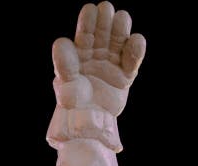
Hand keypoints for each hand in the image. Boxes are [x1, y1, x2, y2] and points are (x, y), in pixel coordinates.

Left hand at [47, 2, 145, 150]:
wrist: (87, 123)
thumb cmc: (72, 103)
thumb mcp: (64, 83)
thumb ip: (64, 63)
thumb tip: (61, 41)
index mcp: (79, 54)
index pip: (85, 34)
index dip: (88, 22)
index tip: (90, 10)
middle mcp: (97, 56)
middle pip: (104, 34)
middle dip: (106, 22)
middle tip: (107, 9)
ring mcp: (112, 65)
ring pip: (119, 43)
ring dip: (121, 30)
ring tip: (122, 18)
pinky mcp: (125, 77)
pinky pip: (132, 61)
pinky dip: (135, 51)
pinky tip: (137, 39)